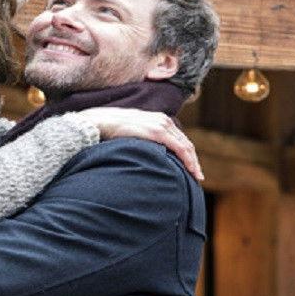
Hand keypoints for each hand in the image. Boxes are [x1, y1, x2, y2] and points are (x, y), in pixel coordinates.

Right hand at [75, 107, 203, 180]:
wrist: (97, 122)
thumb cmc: (109, 130)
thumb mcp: (130, 132)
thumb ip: (141, 138)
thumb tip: (144, 154)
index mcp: (157, 119)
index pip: (178, 138)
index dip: (186, 153)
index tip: (190, 167)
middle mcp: (162, 120)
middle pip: (185, 142)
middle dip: (193, 160)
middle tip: (198, 176)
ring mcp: (160, 124)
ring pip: (185, 146)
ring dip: (193, 162)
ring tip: (196, 176)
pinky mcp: (157, 131)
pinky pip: (179, 147)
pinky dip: (187, 159)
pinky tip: (190, 170)